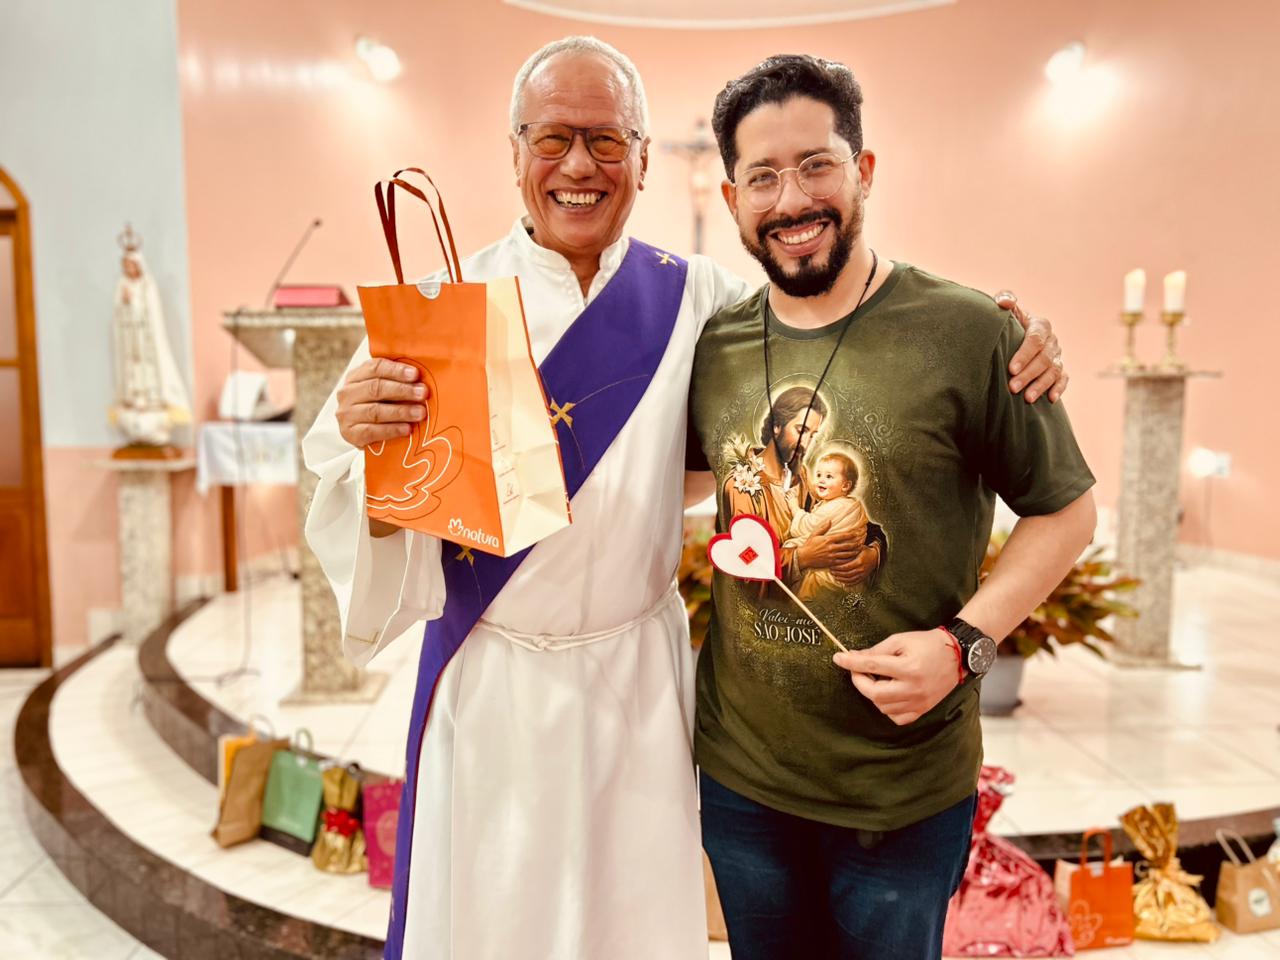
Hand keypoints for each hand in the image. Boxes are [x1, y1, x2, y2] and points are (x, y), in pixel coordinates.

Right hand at [335, 358, 427, 447]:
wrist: (362, 433)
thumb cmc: (380, 405)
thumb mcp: (384, 389)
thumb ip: (397, 381)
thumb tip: (421, 379)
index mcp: (355, 376)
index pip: (375, 368)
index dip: (396, 370)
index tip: (415, 374)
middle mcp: (347, 393)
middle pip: (376, 388)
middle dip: (402, 390)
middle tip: (422, 393)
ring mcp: (346, 414)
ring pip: (375, 411)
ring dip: (401, 411)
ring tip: (420, 413)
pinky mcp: (350, 433)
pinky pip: (372, 431)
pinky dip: (392, 430)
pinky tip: (407, 429)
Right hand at [793, 518, 861, 569]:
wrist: (803, 557)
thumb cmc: (809, 545)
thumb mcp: (815, 534)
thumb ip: (823, 527)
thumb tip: (829, 520)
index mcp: (828, 539)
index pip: (843, 536)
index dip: (851, 534)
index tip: (857, 533)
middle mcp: (831, 547)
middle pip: (847, 545)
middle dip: (855, 544)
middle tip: (861, 542)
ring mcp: (832, 556)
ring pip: (846, 554)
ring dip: (854, 552)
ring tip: (859, 550)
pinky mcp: (831, 563)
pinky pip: (842, 562)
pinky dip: (849, 560)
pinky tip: (852, 558)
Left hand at [829, 541, 879, 586]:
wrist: (875, 557)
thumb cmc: (865, 551)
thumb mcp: (859, 548)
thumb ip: (850, 548)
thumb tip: (840, 544)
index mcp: (859, 562)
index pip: (846, 567)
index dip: (838, 568)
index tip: (832, 566)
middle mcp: (861, 569)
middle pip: (847, 574)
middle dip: (838, 573)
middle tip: (831, 571)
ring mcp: (862, 574)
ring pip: (850, 579)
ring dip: (841, 579)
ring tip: (834, 576)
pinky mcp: (863, 577)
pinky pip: (854, 582)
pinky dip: (847, 583)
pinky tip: (841, 582)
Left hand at [832, 629, 958, 725]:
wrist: (956, 655)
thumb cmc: (928, 644)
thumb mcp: (901, 640)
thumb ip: (877, 651)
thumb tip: (854, 657)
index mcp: (909, 668)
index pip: (872, 666)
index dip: (852, 662)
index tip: (838, 658)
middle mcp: (914, 688)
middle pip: (875, 693)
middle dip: (860, 682)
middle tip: (857, 670)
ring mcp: (919, 702)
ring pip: (884, 707)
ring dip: (873, 694)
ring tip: (875, 679)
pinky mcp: (923, 709)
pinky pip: (898, 718)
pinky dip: (887, 708)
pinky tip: (888, 694)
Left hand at [995, 291, 1067, 402]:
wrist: (1016, 334)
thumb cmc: (1008, 322)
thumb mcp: (1006, 310)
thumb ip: (1005, 300)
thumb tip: (1005, 302)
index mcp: (1040, 325)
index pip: (1035, 340)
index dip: (1024, 355)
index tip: (1011, 368)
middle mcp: (1052, 340)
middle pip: (1044, 359)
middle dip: (1029, 374)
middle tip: (1013, 387)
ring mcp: (1057, 355)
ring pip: (1053, 371)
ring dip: (1041, 385)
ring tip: (1027, 398)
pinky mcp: (1059, 368)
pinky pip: (1063, 378)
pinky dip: (1059, 388)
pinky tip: (1051, 399)